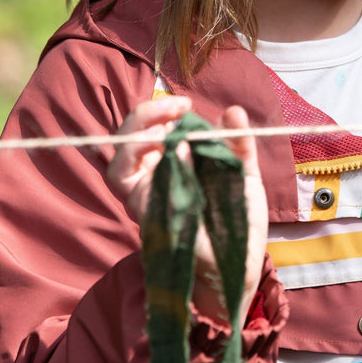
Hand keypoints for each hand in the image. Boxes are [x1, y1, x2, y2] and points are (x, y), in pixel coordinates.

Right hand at [107, 97, 268, 327]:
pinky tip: (182, 154)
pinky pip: (137, 191)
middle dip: (144, 117)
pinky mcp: (149, 218)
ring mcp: (147, 200)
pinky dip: (156, 167)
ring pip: (117, 167)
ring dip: (137, 139)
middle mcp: (151, 180)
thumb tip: (233, 111)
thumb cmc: (237, 215)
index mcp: (172, 162)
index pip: (149, 130)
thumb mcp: (243, 172)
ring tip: (167, 128)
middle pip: (125, 142)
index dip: (158, 112)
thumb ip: (239, 143)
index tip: (184, 104)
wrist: (241, 258)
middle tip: (176, 108)